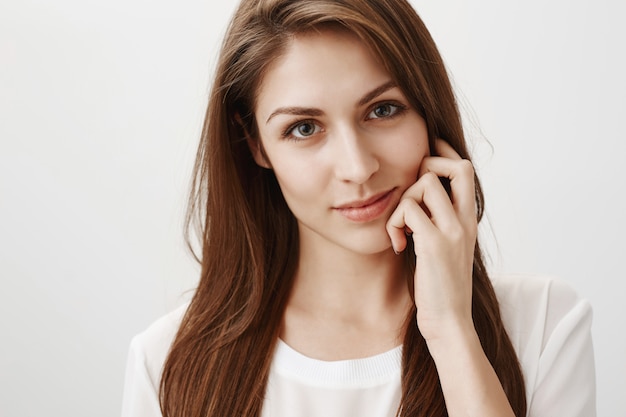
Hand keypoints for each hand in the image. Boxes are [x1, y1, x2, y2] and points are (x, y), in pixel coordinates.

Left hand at [386, 139, 476, 341]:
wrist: (450, 320)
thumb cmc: (441, 286)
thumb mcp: (446, 248)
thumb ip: (438, 222)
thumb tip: (418, 199)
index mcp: (468, 219)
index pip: (465, 168)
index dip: (444, 152)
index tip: (424, 150)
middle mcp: (465, 220)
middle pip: (456, 165)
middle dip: (427, 165)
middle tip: (410, 192)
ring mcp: (453, 231)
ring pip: (425, 182)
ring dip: (403, 202)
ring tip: (401, 229)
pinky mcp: (434, 244)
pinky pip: (408, 210)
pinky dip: (394, 224)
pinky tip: (398, 245)